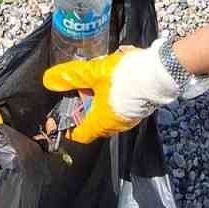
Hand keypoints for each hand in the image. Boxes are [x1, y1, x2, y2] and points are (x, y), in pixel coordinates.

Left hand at [43, 37, 208, 144]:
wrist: (160, 72)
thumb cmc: (125, 76)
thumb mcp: (94, 72)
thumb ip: (72, 76)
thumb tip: (48, 80)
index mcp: (101, 122)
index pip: (80, 135)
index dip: (69, 127)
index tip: (64, 115)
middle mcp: (116, 126)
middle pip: (94, 124)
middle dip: (85, 110)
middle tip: (79, 91)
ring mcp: (131, 119)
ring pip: (109, 115)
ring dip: (100, 102)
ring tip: (97, 82)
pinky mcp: (141, 109)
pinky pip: (121, 108)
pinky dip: (113, 99)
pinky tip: (114, 81)